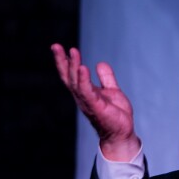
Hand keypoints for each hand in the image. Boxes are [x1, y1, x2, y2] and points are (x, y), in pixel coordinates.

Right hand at [51, 44, 140, 160]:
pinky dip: (83, 79)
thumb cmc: (115, 115)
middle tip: (56, 46)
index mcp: (84, 92)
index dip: (64, 61)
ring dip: (73, 66)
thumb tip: (100, 63)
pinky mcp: (96, 106)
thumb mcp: (111, 91)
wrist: (122, 133)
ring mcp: (87, 101)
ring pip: (76, 82)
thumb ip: (106, 78)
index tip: (59, 47)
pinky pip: (87, 91)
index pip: (71, 74)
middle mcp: (82, 96)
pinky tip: (83, 67)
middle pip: (68, 76)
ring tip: (72, 51)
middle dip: (61, 61)